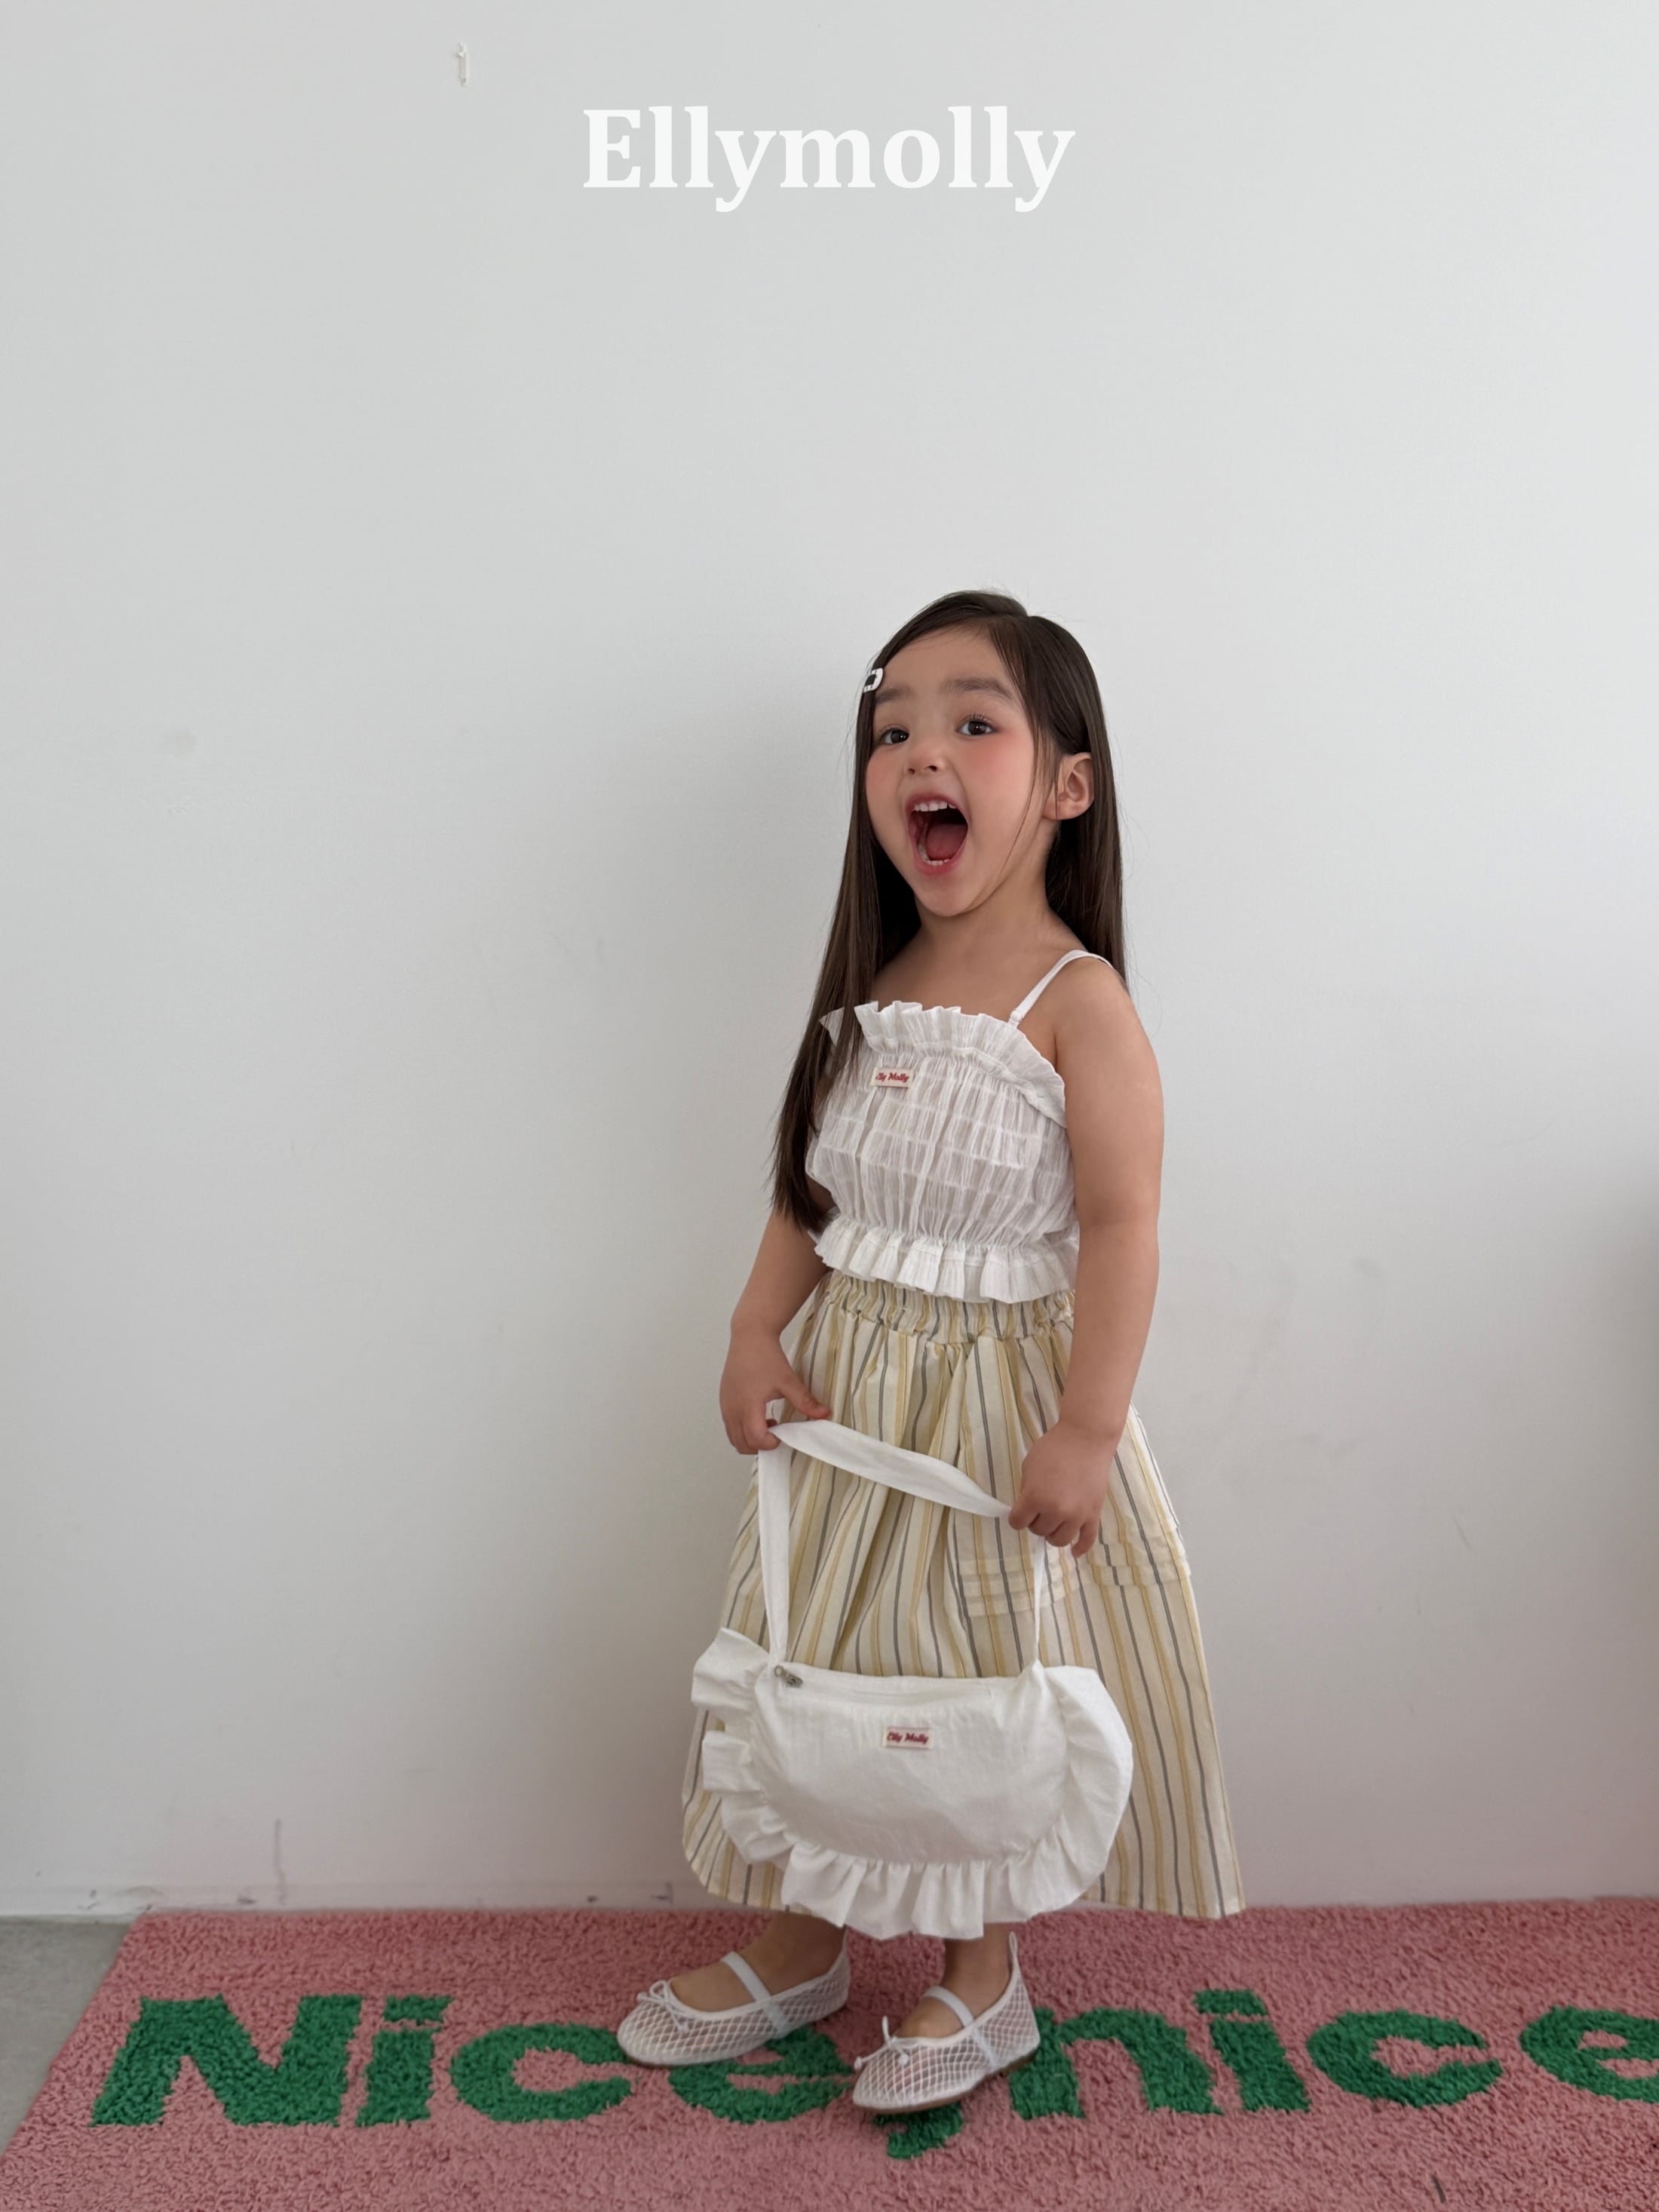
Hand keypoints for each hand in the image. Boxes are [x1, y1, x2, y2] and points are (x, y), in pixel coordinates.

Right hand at [719, 1325, 831, 1452]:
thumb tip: (824, 1414)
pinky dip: (742, 1428)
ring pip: (733, 1436)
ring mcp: (725, 1405)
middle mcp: (732, 1409)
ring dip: (749, 1438)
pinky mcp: (723, 1400)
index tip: (782, 1436)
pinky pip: (729, 1424)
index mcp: (748, 1405)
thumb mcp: (788, 1381)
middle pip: (741, 1443)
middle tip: (776, 1434)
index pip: (755, 1439)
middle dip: (759, 1446)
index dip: (770, 1443)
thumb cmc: (765, 1356)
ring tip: (767, 1424)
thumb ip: (805, 1402)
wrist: (749, 1337)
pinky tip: (759, 1414)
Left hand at [1007, 1418, 1119, 1558]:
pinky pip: (1087, 1539)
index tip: (1020, 1511)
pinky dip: (1080, 1549)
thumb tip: (1027, 1508)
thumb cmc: (1054, 1448)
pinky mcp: (1093, 1514)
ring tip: (1053, 1522)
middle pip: (1039, 1531)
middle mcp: (1056, 1511)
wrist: (1086, 1438)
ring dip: (1053, 1533)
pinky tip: (1074, 1553)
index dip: (1017, 1517)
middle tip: (1040, 1509)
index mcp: (1035, 1498)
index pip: (1018, 1522)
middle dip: (1036, 1521)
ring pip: (1059, 1540)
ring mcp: (1077, 1515)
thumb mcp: (1029, 1466)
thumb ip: (1026, 1490)